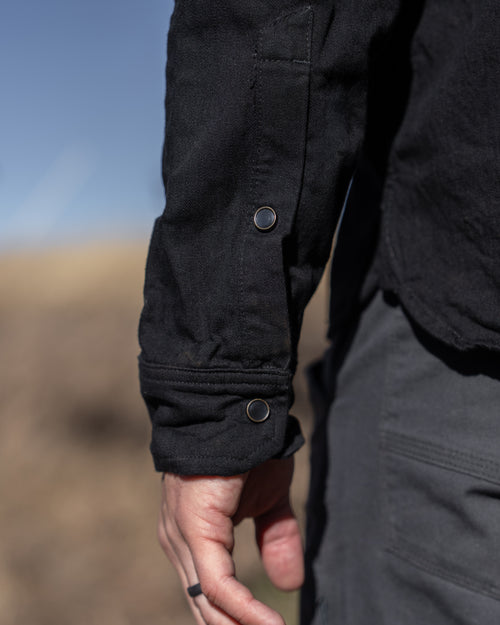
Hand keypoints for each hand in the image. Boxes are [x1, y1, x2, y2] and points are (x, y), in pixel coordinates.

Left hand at [158, 457, 303, 624]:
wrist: (242, 415)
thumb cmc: (250, 450)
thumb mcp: (270, 502)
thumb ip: (276, 539)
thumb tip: (289, 585)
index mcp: (193, 535)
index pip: (208, 594)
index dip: (237, 619)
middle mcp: (180, 541)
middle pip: (205, 607)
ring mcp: (182, 537)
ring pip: (208, 603)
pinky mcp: (194, 529)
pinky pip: (217, 584)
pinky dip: (244, 610)